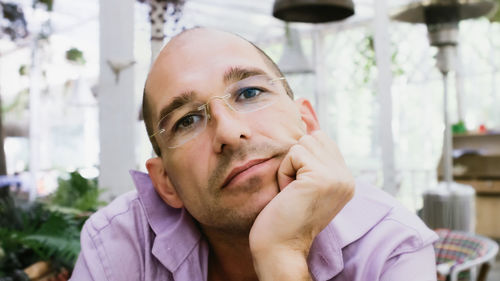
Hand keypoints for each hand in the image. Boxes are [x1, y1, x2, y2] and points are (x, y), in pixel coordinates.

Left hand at [249, 130, 354, 279]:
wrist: (279, 247)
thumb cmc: (284, 215)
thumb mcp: (302, 179)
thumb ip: (310, 152)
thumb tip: (305, 109)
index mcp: (345, 179)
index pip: (322, 140)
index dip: (302, 153)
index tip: (298, 180)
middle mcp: (347, 178)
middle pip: (313, 137)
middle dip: (295, 160)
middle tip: (294, 189)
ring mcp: (337, 178)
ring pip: (303, 143)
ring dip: (289, 166)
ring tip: (292, 191)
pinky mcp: (322, 178)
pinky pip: (294, 154)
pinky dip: (285, 172)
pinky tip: (289, 193)